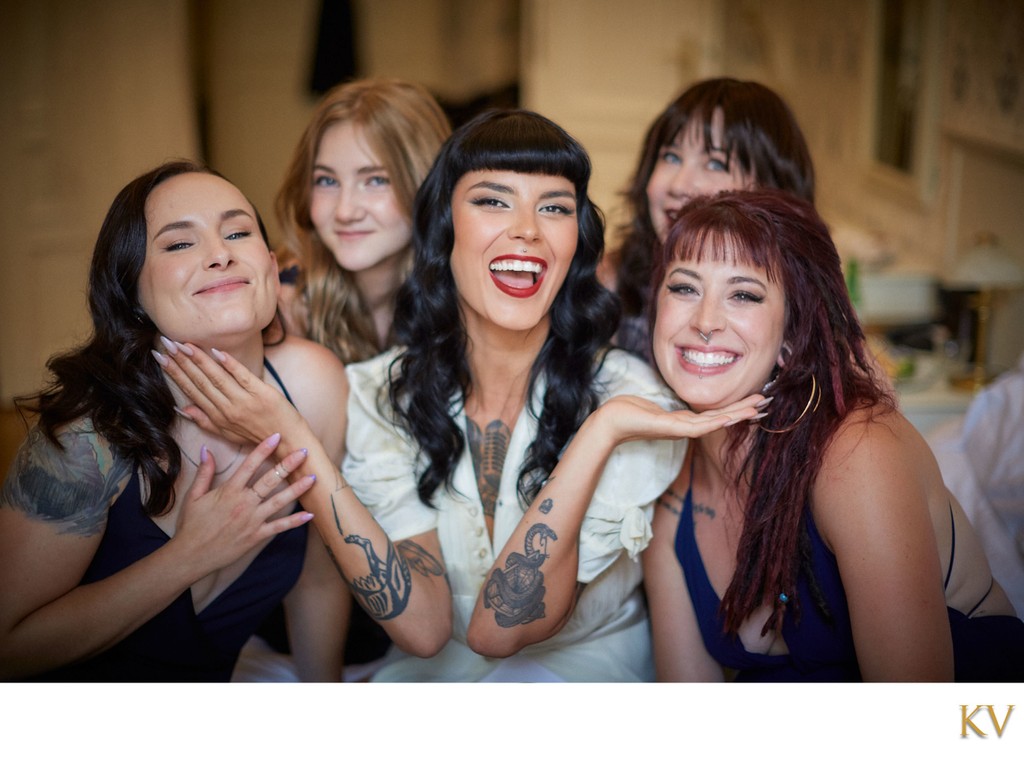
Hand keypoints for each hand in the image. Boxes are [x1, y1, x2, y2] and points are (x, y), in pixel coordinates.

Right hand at [153, 337, 306, 445]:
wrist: (288, 441)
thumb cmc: (258, 436)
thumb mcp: (228, 434)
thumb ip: (205, 421)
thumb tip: (182, 408)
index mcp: (217, 417)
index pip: (191, 391)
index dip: (174, 373)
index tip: (160, 357)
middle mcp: (228, 409)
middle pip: (200, 382)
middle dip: (181, 362)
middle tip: (166, 343)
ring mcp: (245, 401)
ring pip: (217, 377)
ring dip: (199, 360)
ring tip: (184, 344)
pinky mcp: (262, 394)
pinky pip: (243, 376)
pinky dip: (230, 364)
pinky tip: (216, 351)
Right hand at [172, 433, 315, 576]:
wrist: (191, 555)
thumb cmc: (191, 525)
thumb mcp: (194, 496)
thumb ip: (204, 472)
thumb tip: (205, 449)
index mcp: (229, 491)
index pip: (249, 465)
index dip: (263, 449)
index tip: (277, 437)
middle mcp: (244, 503)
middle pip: (270, 480)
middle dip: (288, 465)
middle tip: (304, 452)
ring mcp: (252, 520)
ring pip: (279, 501)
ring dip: (297, 489)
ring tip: (313, 478)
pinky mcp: (256, 536)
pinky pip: (279, 527)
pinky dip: (295, 521)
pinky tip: (310, 515)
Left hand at [591, 393, 767, 445]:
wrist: (609, 422)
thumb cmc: (628, 411)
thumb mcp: (653, 404)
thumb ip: (669, 405)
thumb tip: (675, 400)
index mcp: (682, 421)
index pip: (715, 414)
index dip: (735, 407)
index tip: (753, 400)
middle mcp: (684, 427)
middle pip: (720, 418)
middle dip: (743, 410)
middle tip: (766, 403)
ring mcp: (678, 430)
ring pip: (713, 423)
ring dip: (735, 415)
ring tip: (756, 408)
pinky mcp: (669, 429)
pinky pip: (696, 426)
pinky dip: (714, 421)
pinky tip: (729, 417)